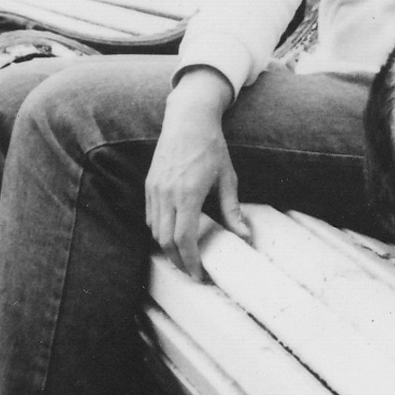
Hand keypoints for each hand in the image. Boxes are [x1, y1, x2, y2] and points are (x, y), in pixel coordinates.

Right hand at [145, 69, 250, 277]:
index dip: (190, 261)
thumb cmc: (211, 147)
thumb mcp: (228, 178)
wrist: (188, 119)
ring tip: (183, 258)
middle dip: (178, 261)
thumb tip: (245, 236)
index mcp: (188, 194)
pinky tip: (172, 236)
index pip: (184, 239)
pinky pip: (150, 217)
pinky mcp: (149, 185)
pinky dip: (159, 232)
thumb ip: (232, 210)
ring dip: (167, 249)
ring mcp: (155, 190)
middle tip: (192, 273)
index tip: (199, 274)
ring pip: (155, 231)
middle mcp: (167, 194)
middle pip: (166, 241)